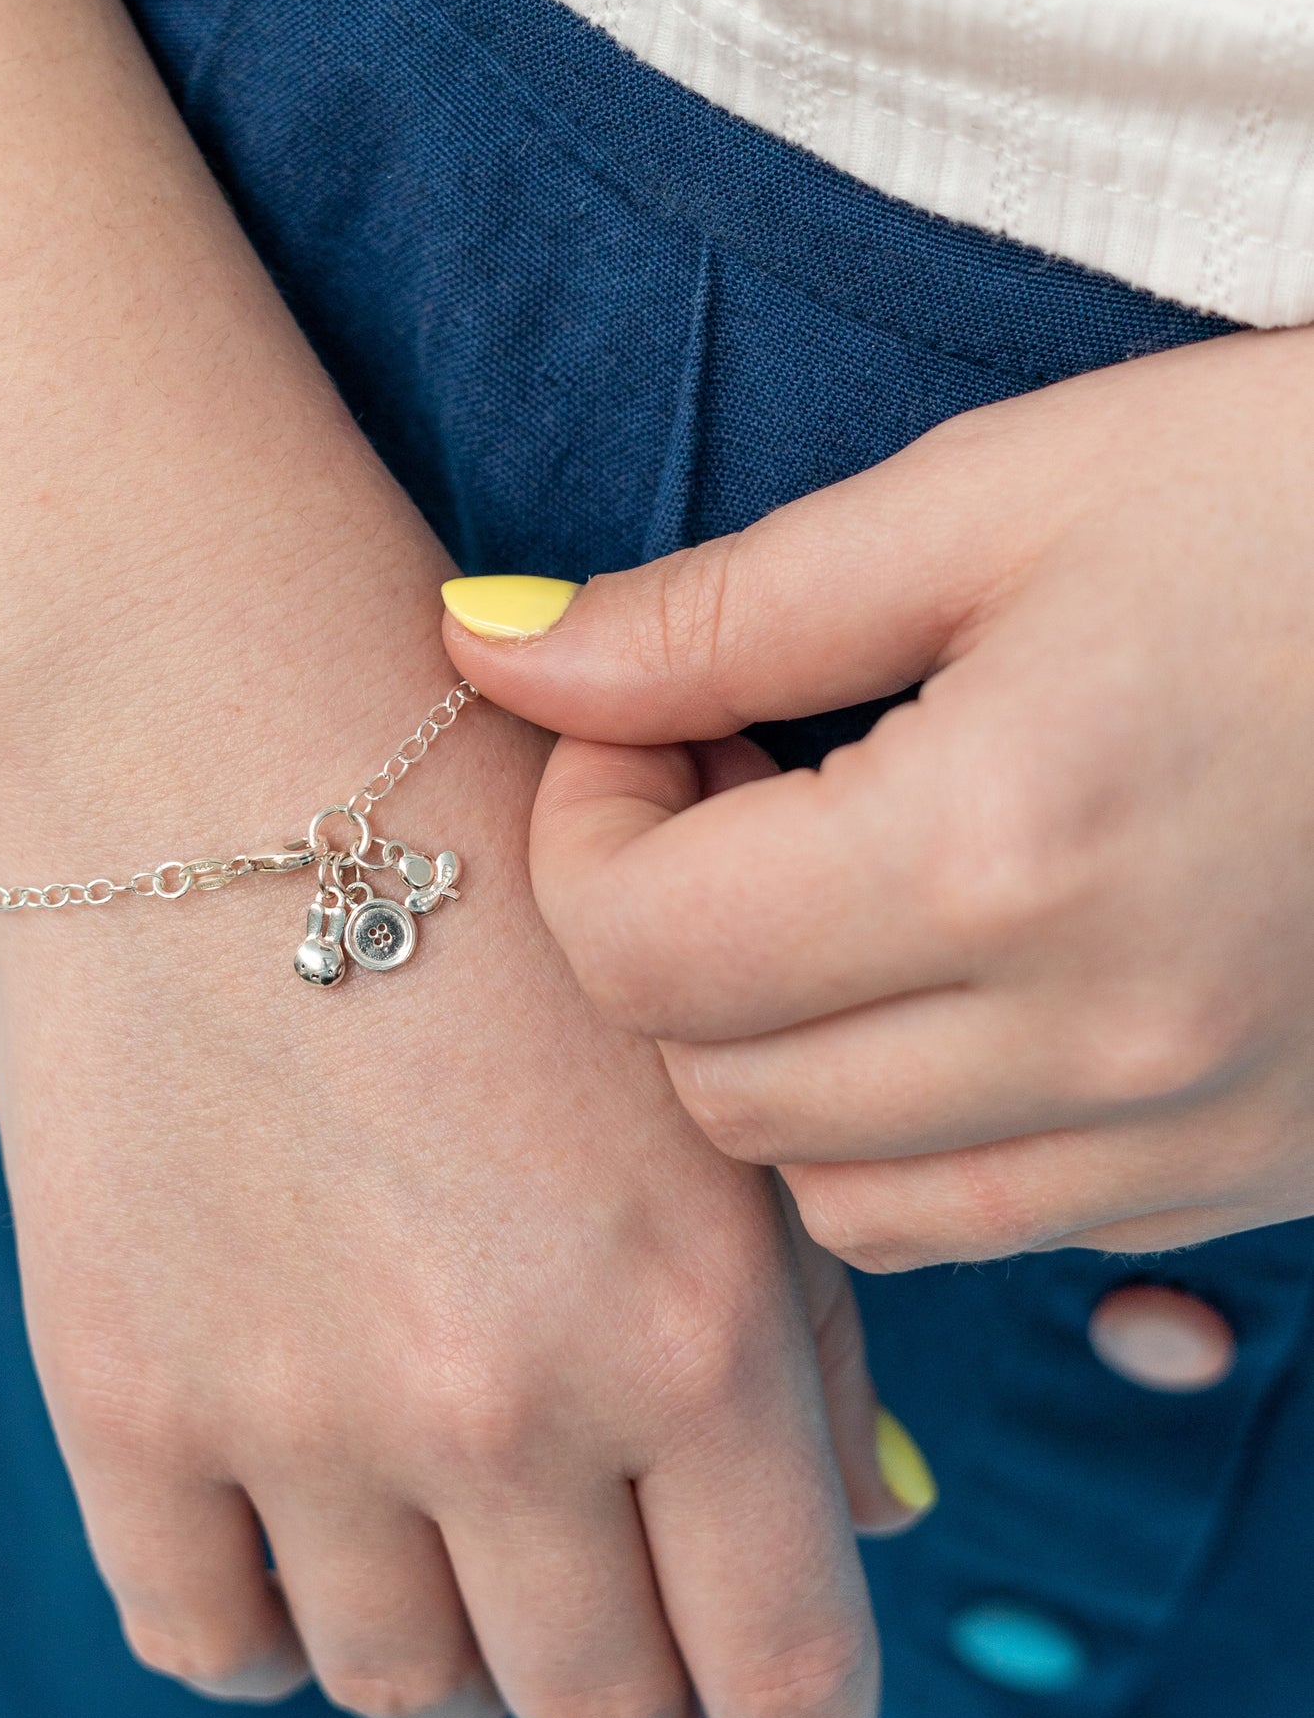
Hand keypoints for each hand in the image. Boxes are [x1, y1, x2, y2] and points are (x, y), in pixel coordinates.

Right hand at [0, 702, 915, 1717]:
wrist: (222, 743)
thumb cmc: (496, 868)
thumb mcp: (708, 1066)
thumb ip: (803, 1318)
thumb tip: (858, 1520)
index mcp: (689, 1317)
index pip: (778, 1667)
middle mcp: (503, 1398)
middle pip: (589, 1705)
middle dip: (622, 1684)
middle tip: (601, 1609)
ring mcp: (298, 1410)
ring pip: (404, 1683)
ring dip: (447, 1638)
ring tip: (439, 1519)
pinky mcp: (122, 1388)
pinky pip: (204, 1632)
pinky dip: (271, 1619)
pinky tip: (298, 1528)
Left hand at [445, 328, 1313, 1269]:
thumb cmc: (1299, 494)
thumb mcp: (997, 498)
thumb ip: (715, 610)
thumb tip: (485, 642)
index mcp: (1007, 848)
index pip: (640, 952)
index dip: (581, 836)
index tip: (641, 732)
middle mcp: (1103, 1034)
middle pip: (711, 1088)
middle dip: (658, 940)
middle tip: (723, 792)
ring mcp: (1192, 1129)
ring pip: (832, 1190)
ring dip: (768, 1053)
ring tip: (828, 890)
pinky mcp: (1251, 1169)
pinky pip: (982, 1223)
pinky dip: (902, 1127)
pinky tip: (943, 982)